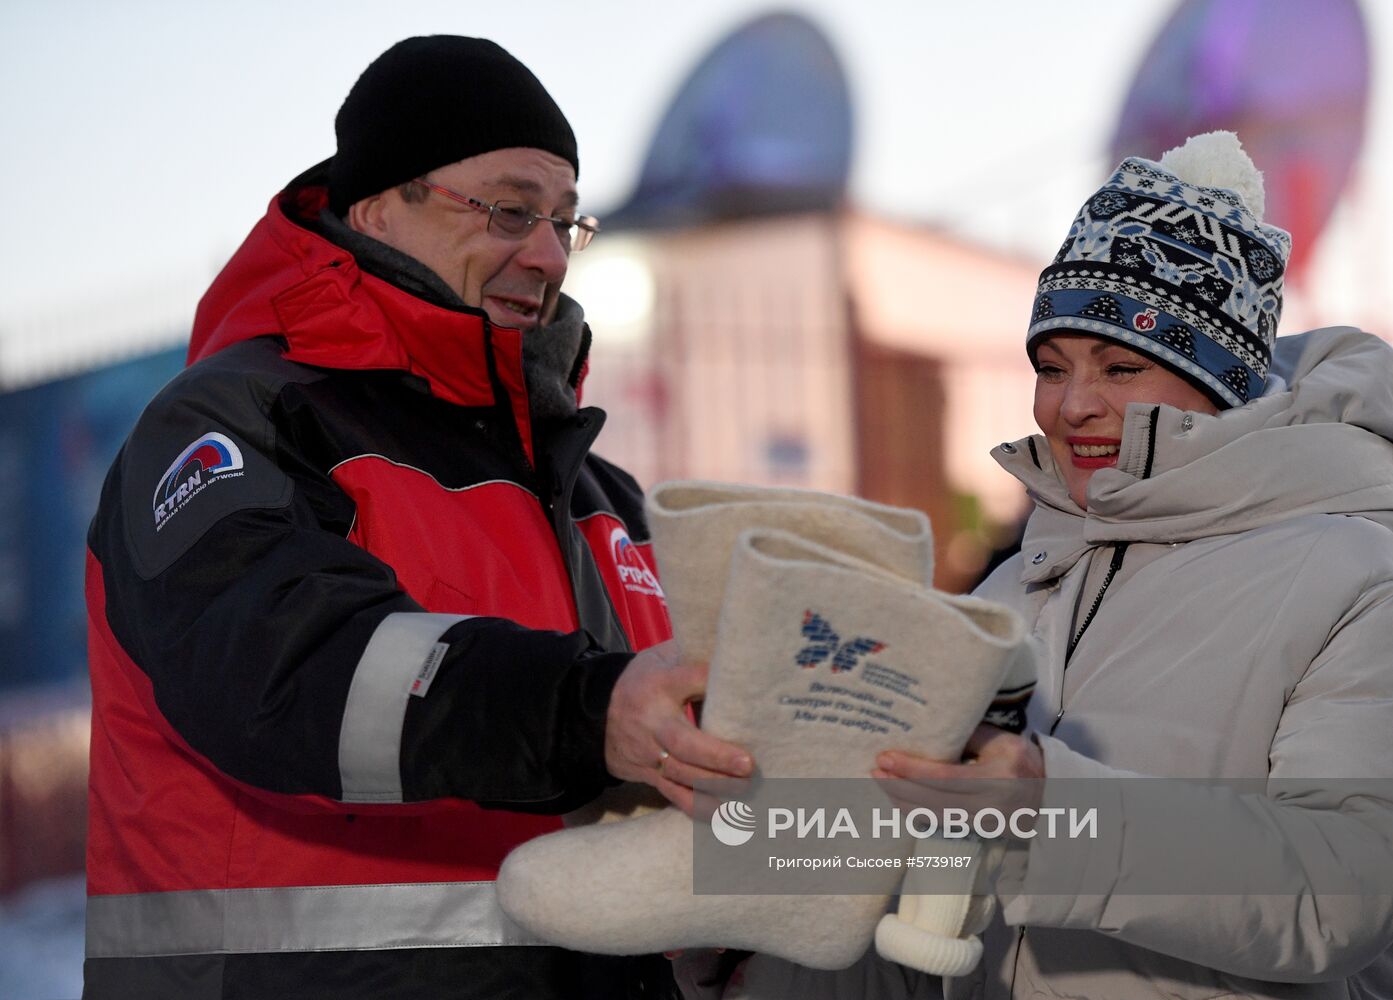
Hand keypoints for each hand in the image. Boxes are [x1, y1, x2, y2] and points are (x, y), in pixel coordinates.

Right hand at [605, 640, 753, 814]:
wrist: (594, 714)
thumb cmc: (643, 682)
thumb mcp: (661, 660)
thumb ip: (692, 659)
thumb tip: (737, 654)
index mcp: (658, 685)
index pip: (687, 680)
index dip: (709, 682)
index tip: (742, 685)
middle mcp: (651, 721)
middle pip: (683, 742)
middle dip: (716, 756)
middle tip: (747, 764)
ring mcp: (647, 753)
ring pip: (681, 773)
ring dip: (715, 784)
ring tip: (745, 788)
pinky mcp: (647, 775)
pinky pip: (673, 794)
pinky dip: (698, 806)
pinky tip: (724, 814)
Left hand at [871, 723, 1045, 824]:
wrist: (1051, 798)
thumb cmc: (1025, 762)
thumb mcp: (1002, 742)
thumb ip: (969, 734)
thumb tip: (930, 727)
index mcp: (997, 777)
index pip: (944, 777)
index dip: (911, 768)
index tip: (886, 758)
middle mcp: (988, 804)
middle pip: (932, 799)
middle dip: (898, 785)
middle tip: (874, 770)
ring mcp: (981, 822)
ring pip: (931, 815)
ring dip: (901, 800)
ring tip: (881, 782)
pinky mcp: (975, 830)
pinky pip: (938, 822)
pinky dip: (914, 811)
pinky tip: (899, 799)